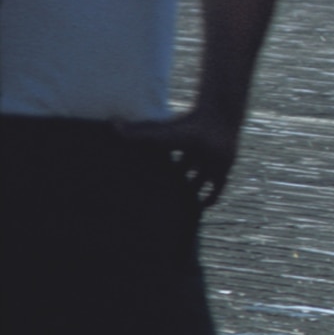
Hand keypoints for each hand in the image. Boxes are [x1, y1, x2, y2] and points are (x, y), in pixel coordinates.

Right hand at [117, 107, 241, 206]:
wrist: (217, 122)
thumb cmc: (186, 127)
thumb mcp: (158, 133)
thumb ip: (135, 132)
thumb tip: (111, 122)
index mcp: (179, 148)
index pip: (167, 165)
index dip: (159, 175)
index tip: (146, 188)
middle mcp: (194, 156)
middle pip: (182, 176)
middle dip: (174, 187)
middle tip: (161, 204)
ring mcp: (208, 164)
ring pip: (199, 182)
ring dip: (191, 195)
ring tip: (179, 212)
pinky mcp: (222, 169)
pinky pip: (217, 188)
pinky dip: (211, 198)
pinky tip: (201, 208)